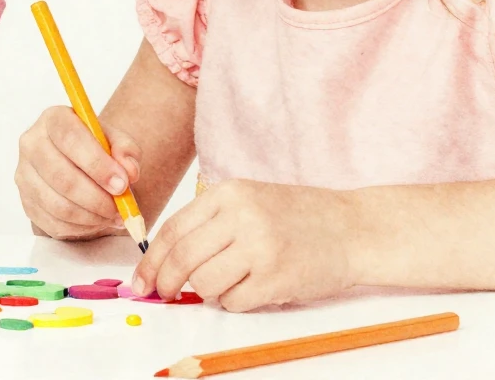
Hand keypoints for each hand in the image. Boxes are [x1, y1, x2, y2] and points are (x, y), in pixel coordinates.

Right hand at [15, 106, 141, 239]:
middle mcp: (32, 143)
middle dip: (97, 198)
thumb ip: (126, 150)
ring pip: (58, 205)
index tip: (121, 184)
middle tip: (120, 208)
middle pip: (62, 176)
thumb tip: (129, 171)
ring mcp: (24, 174)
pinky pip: (54, 223)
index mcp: (54, 118)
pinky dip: (81, 228)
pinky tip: (96, 221)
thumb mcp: (115, 141)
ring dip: (91, 216)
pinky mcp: (26, 202)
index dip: (96, 163)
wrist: (78, 165)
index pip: (70, 138)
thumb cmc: (95, 149)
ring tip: (113, 216)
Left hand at [132, 179, 357, 310]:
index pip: (173, 229)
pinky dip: (233, 302)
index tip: (142, 279)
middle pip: (182, 258)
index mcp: (228, 193)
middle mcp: (240, 216)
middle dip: (165, 282)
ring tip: (224, 283)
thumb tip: (165, 258)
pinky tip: (251, 289)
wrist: (351, 227)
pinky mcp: (276, 277)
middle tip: (162, 294)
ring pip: (205, 283)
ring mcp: (259, 247)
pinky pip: (234, 301)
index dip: (151, 259)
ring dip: (205, 292)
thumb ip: (210, 221)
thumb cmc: (297, 215)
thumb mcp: (249, 199)